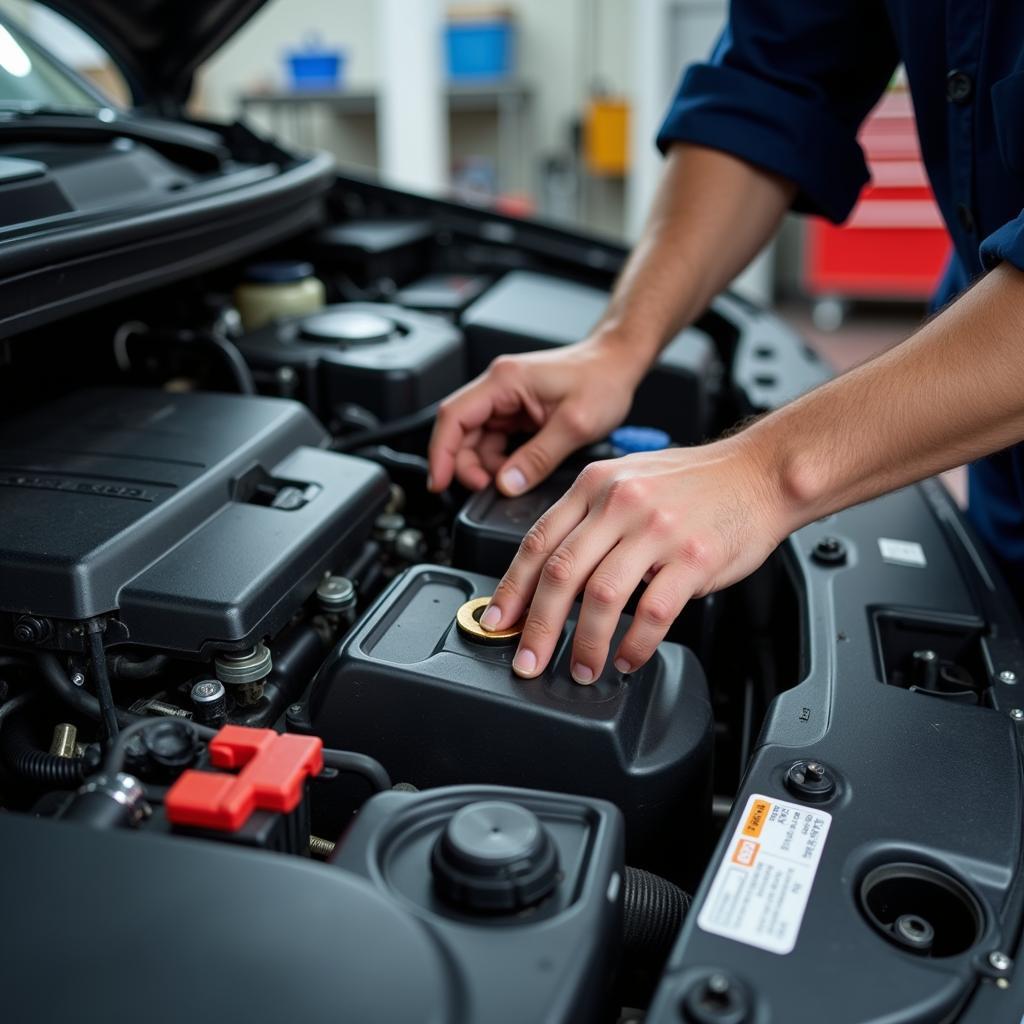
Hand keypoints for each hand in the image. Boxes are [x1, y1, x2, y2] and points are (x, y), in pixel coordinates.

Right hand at [428, 339, 642, 495]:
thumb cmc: (603, 379)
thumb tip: (507, 485)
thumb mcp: (575, 424)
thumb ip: (538, 457)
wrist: (619, 364)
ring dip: (486, 465)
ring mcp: (507, 398)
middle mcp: (500, 386)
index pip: (453, 416)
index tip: (439, 482)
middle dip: (466, 465)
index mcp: (505, 380)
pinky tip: (518, 470)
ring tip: (511, 481)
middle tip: (486, 489)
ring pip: (476, 438)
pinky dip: (501, 460)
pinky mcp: (517, 410)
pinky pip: (496, 440)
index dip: (441, 453)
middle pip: (460, 430)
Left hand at [478, 436, 791, 682]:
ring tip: (582, 668)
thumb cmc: (695, 482)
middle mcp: (620, 503)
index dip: (512, 588)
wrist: (760, 473)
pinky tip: (628, 658)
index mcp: (595, 485)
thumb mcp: (627, 480)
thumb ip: (588, 517)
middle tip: (527, 659)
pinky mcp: (693, 558)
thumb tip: (550, 572)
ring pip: (601, 597)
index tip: (498, 620)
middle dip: (536, 626)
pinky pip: (652, 612)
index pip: (538, 541)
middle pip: (561, 573)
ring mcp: (657, 530)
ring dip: (585, 643)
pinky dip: (635, 644)